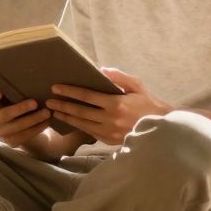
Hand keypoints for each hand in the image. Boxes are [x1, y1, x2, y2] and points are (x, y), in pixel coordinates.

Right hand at [0, 89, 50, 148]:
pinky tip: (46, 122)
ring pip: (17, 128)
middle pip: (6, 115)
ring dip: (33, 121)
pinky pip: (24, 137)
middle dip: (21, 109)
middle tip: (35, 103)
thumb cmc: (12, 101)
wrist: (16, 121)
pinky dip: (37, 129)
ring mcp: (1, 132)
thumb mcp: (8, 93)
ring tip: (46, 113)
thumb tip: (19, 80)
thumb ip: (10, 88)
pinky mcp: (11, 142)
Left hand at [46, 67, 171, 146]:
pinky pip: (90, 133)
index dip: (70, 91)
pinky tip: (70, 122)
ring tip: (54, 113)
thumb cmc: (148, 103)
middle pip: (80, 111)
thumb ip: (118, 76)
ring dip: (66, 118)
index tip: (56, 88)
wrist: (161, 128)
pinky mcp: (109, 140)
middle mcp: (110, 119)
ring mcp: (109, 132)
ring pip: (82, 124)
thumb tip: (100, 69)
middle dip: (62, 106)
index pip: (87, 96)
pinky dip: (78, 127)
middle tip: (48, 101)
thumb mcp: (137, 85)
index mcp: (116, 104)